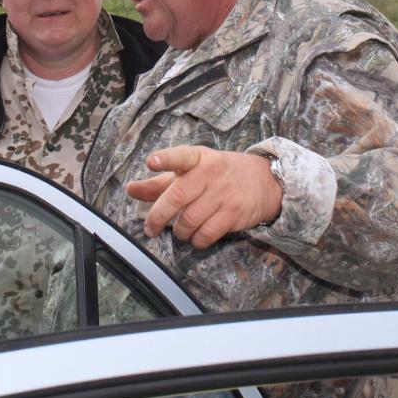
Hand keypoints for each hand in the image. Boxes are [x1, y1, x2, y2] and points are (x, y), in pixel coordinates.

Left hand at [125, 146, 282, 248]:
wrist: (266, 181)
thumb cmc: (220, 174)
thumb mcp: (193, 171)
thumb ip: (161, 181)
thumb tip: (131, 189)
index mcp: (198, 159)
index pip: (180, 156)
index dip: (165, 159)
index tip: (151, 161)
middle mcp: (210, 174)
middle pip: (177, 196)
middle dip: (158, 216)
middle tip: (150, 228)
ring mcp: (223, 194)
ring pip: (189, 220)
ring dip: (179, 231)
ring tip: (180, 230)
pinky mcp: (234, 213)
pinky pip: (207, 234)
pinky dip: (197, 240)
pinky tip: (197, 237)